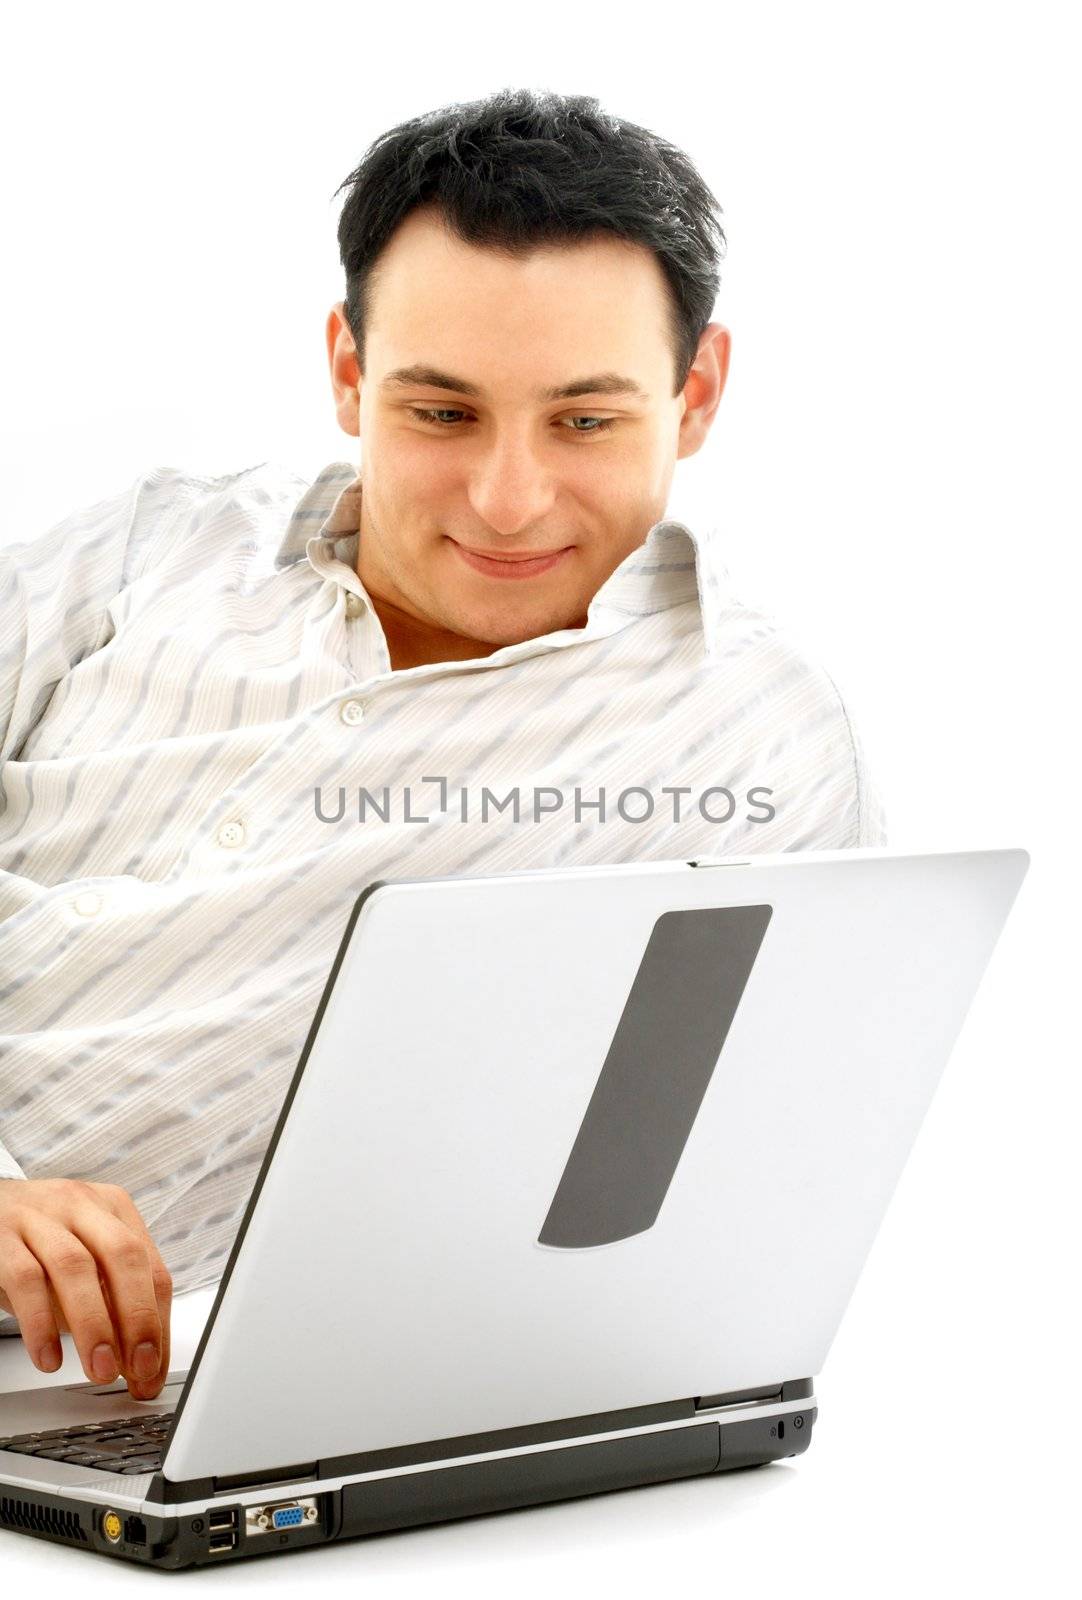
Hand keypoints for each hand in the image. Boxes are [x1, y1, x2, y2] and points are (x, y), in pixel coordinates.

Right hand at [0, 1177, 171, 1399]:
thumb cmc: (40, 1241)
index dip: (158, 1323)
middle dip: (138, 1318)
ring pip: (75, 1266)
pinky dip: (41, 1324)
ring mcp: (40, 1217)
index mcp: (115, 1209)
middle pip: (124, 1256)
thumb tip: (134, 1360)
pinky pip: (25, 1279)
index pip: (152, 1267)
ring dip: (93, 1325)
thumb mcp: (83, 1263)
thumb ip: (109, 1301)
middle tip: (138, 1368)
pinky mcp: (0, 1237)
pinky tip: (49, 1357)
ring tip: (100, 1369)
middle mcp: (82, 1206)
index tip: (154, 1368)